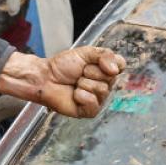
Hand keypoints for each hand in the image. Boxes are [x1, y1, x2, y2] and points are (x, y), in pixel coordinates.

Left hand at [0, 48, 125, 117]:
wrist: (45, 77)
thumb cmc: (62, 66)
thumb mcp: (85, 53)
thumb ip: (104, 55)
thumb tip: (115, 70)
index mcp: (105, 71)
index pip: (120, 65)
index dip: (107, 63)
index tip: (92, 62)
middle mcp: (104, 85)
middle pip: (110, 78)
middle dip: (90, 72)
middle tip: (79, 73)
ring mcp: (98, 99)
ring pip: (101, 90)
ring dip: (83, 84)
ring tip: (75, 84)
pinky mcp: (89, 111)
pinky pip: (93, 103)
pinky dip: (81, 96)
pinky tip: (74, 95)